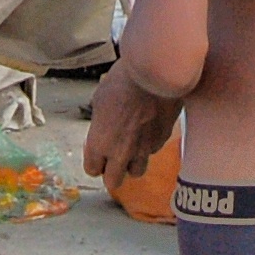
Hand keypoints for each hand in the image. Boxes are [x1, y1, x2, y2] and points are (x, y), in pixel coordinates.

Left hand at [82, 67, 178, 188]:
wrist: (156, 73)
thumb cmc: (124, 80)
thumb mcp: (101, 98)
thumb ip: (101, 121)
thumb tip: (103, 126)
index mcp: (100, 142)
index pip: (92, 169)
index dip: (95, 162)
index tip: (97, 154)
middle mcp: (121, 152)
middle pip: (113, 181)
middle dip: (112, 172)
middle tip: (113, 159)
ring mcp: (143, 149)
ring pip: (136, 171)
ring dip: (133, 163)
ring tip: (133, 146)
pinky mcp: (162, 141)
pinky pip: (153, 151)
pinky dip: (149, 144)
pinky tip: (149, 128)